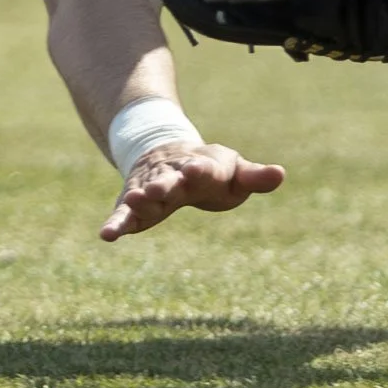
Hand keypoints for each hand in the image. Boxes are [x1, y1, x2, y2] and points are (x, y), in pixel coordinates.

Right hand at [99, 141, 285, 241]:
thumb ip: (255, 176)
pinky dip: (115, 224)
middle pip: (169, 180)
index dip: (200, 169)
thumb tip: (281, 174)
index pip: (203, 167)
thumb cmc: (211, 167)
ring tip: (134, 202)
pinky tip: (106, 236)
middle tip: (159, 189)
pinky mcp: (134, 204)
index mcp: (201, 166)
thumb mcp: (235, 170)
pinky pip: (124, 214)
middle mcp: (172, 175)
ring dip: (140, 199)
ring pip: (144, 194)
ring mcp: (151, 189)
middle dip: (165, 184)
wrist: (167, 152)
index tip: (196, 169)